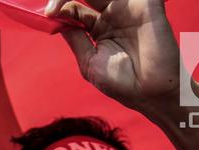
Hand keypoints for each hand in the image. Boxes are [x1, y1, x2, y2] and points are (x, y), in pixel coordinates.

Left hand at [47, 0, 178, 111]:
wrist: (150, 92)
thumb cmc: (122, 83)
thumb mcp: (89, 61)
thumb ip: (75, 38)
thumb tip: (55, 20)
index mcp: (97, 27)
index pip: (74, 7)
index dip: (59, 6)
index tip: (49, 13)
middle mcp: (112, 14)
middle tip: (54, 6)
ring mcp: (129, 8)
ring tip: (66, 0)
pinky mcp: (148, 5)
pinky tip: (105, 1)